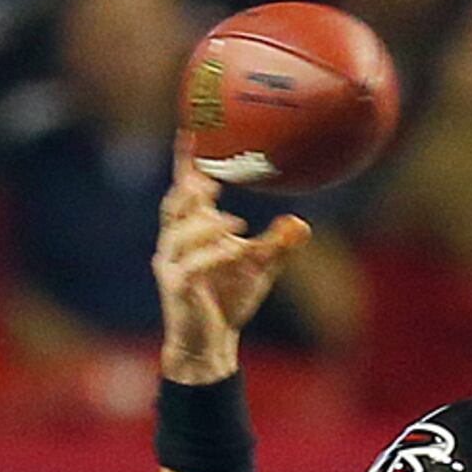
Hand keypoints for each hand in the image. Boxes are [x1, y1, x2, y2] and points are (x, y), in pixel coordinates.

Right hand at [156, 141, 309, 384]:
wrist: (211, 343)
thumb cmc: (230, 300)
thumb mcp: (261, 267)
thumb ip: (278, 244)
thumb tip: (300, 222)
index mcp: (191, 230)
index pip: (185, 188)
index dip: (186, 160)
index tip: (192, 128)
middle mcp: (175, 242)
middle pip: (175, 204)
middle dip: (190, 188)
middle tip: (213, 179)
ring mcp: (171, 264)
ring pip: (181, 234)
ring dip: (208, 225)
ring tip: (237, 224)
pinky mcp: (176, 287)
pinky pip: (192, 265)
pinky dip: (214, 255)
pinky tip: (235, 249)